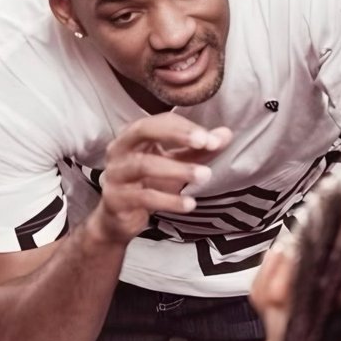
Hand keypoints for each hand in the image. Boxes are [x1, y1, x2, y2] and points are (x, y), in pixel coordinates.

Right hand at [89, 115, 232, 244]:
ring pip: (144, 165)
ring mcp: (115, 174)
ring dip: (178, 169)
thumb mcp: (173, 164)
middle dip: (176, 134)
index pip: (160, 121)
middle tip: (205, 142)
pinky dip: (169, 200)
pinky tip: (189, 204)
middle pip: (143, 130)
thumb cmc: (145, 184)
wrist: (116, 219)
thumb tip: (225, 134)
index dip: (186, 127)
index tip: (212, 138)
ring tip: (205, 176)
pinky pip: (144, 196)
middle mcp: (120, 149)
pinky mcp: (116, 199)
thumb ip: (197, 149)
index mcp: (133, 135)